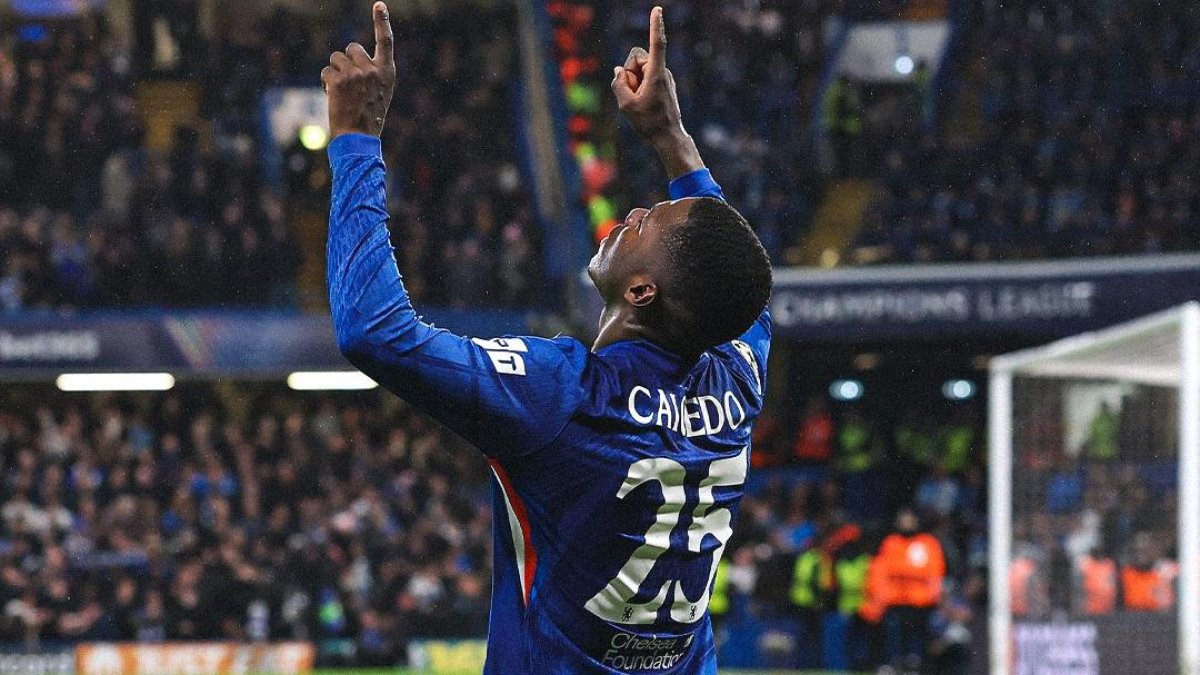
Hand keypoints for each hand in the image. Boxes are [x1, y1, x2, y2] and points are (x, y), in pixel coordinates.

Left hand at [322, 2, 395, 138]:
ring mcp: (355, 74)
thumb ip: (372, 72)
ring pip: (336, 58)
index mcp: (387, 72)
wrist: (358, 137)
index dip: (382, 22)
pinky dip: (327, 82)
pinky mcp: (338, 80)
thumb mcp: (380, 92)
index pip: (386, 41)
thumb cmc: (369, 117)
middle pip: (352, 48)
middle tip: (350, 83)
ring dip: (335, 71)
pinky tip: (334, 96)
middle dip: (346, 61)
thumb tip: (352, 54)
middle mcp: (373, 70)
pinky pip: (326, 70)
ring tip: (342, 91)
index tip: (379, 5)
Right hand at [611, 7, 702, 178]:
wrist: (668, 137)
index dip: (655, 26)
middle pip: (637, 59)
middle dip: (629, 72)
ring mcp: (663, 77)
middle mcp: (662, 72)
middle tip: (631, 93)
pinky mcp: (662, 83)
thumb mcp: (626, 105)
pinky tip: (642, 103)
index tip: (657, 9)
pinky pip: (643, 78)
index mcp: (657, 74)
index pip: (656, 44)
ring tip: (638, 102)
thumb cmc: (649, 123)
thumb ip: (619, 84)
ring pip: (639, 70)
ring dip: (633, 83)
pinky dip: (638, 87)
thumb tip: (619, 71)